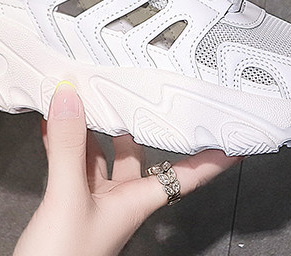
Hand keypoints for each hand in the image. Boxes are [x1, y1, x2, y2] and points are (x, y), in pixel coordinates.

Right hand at [13, 81, 241, 255]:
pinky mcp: (69, 204)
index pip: (188, 177)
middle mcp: (121, 200)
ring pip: (102, 156)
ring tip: (86, 93)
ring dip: (92, 128)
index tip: (237, 136)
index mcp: (136, 203)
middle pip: (139, 154)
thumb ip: (70, 147)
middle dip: (136, 122)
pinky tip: (54, 122)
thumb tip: (71, 98)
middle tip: (139, 87)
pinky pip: (74, 164)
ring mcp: (94, 202)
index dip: (214, 158)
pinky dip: (65, 142)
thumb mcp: (68, 198)